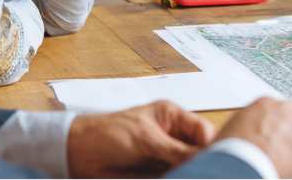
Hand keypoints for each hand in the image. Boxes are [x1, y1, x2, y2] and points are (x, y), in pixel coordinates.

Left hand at [67, 101, 214, 179]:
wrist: (78, 154)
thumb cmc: (108, 134)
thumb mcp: (147, 139)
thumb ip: (177, 150)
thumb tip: (204, 158)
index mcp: (173, 117)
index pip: (204, 131)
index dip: (212, 146)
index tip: (213, 161)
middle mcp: (173, 137)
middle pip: (200, 152)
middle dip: (202, 163)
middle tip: (201, 171)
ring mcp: (166, 157)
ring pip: (188, 167)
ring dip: (188, 172)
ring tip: (179, 173)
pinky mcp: (156, 174)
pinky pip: (173, 176)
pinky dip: (175, 177)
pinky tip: (171, 176)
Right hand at [214, 97, 291, 179]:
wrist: (241, 163)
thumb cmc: (231, 154)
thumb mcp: (224, 135)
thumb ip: (227, 131)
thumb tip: (216, 130)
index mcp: (263, 104)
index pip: (275, 115)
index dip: (276, 132)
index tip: (273, 143)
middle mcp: (283, 108)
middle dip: (289, 137)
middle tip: (282, 155)